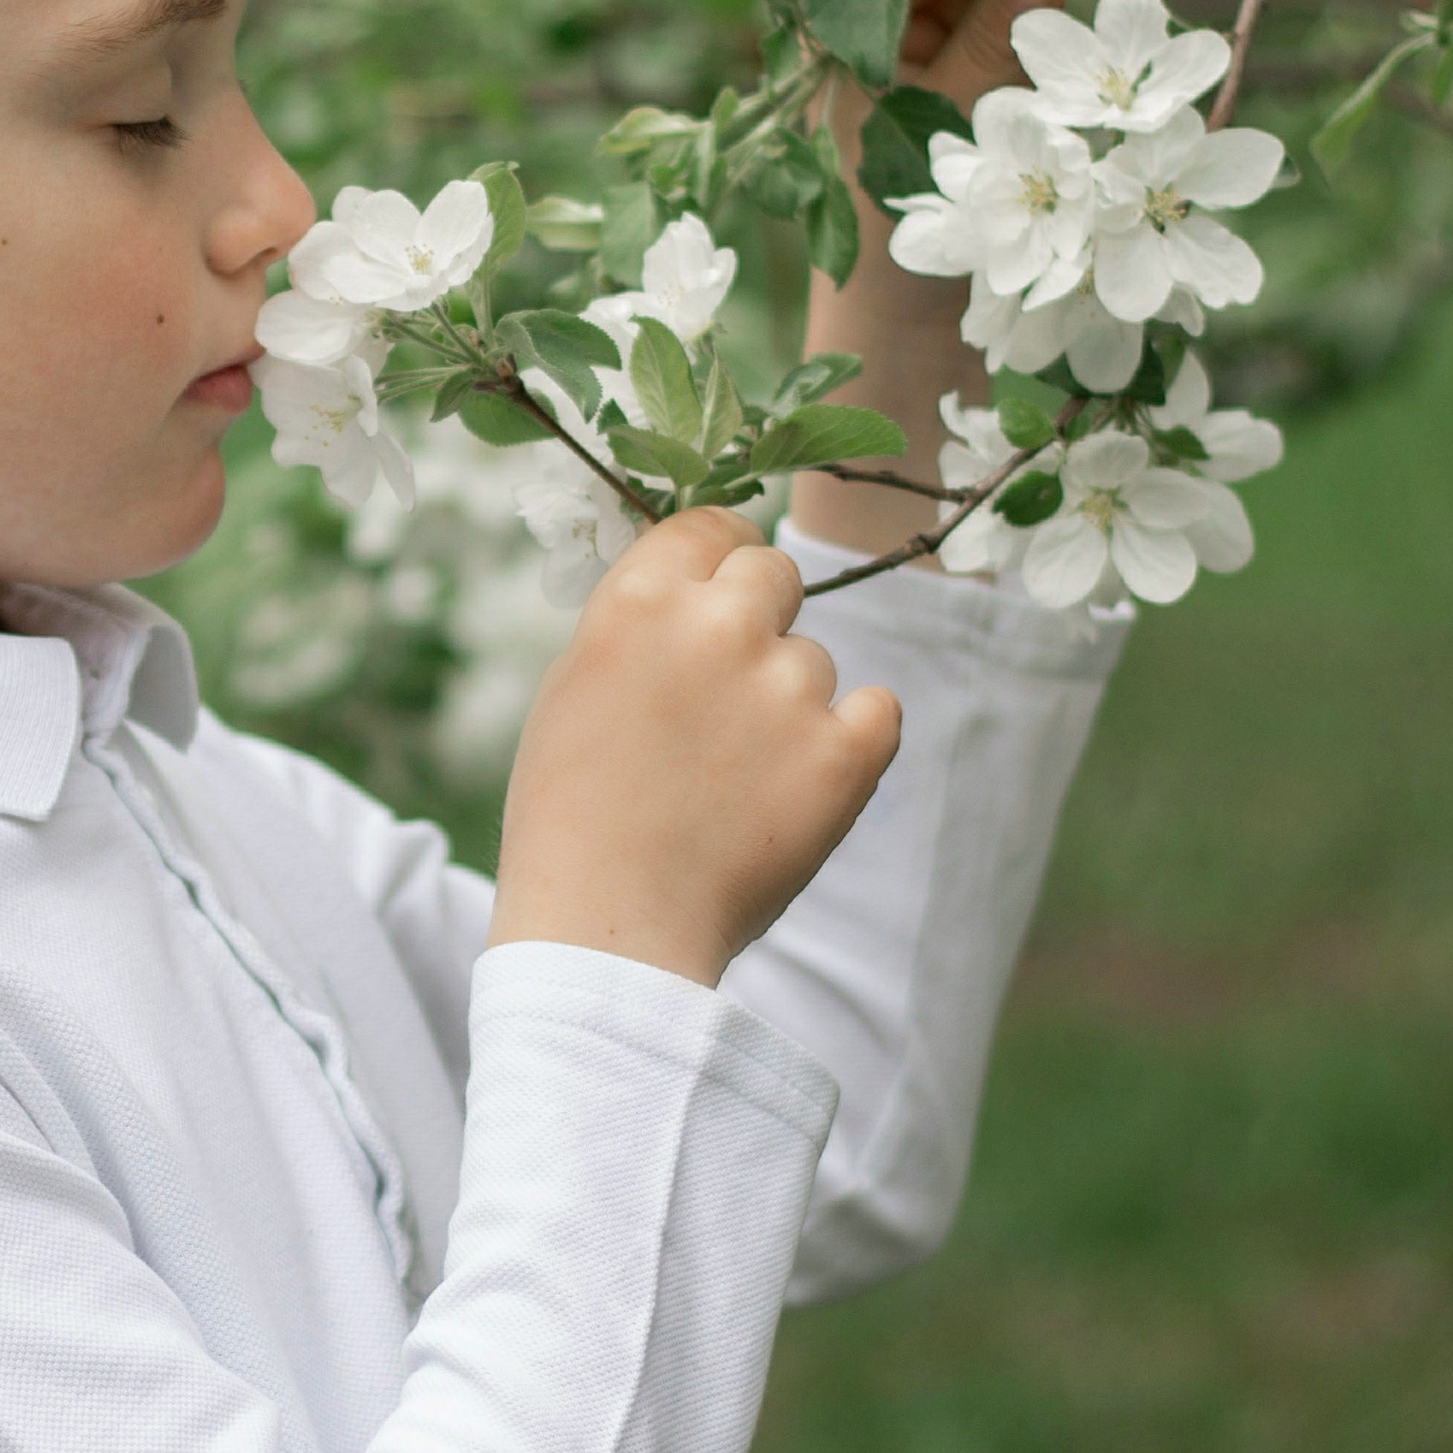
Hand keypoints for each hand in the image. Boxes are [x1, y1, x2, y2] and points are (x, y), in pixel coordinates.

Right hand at [489, 508, 900, 986]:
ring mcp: (788, 687)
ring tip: (733, 782)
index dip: (720, 561)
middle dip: (761, 619)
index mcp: (638, 600)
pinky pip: (880, 711)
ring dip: (790, 705)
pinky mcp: (846, 753)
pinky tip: (801, 785)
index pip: (712, 524)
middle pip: (776, 572)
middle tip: (730, 696)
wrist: (610, 928)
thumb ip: (642, 624)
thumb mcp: (577, 687)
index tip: (720, 600)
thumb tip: (702, 590)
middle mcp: (717, 626)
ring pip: (816, 661)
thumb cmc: (572, 815)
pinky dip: (852, 744)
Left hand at [788, 0, 1150, 559]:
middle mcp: (889, 48)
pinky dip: (1069, 61)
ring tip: (1138, 11)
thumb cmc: (907, 242)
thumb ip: (988, 49)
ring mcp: (932, 84)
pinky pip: (1023, 66)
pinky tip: (1123, 59)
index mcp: (854, 39)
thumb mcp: (950, 133)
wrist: (912, 348)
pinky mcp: (975, 120)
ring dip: (1068, 11)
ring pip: (1008, 18)